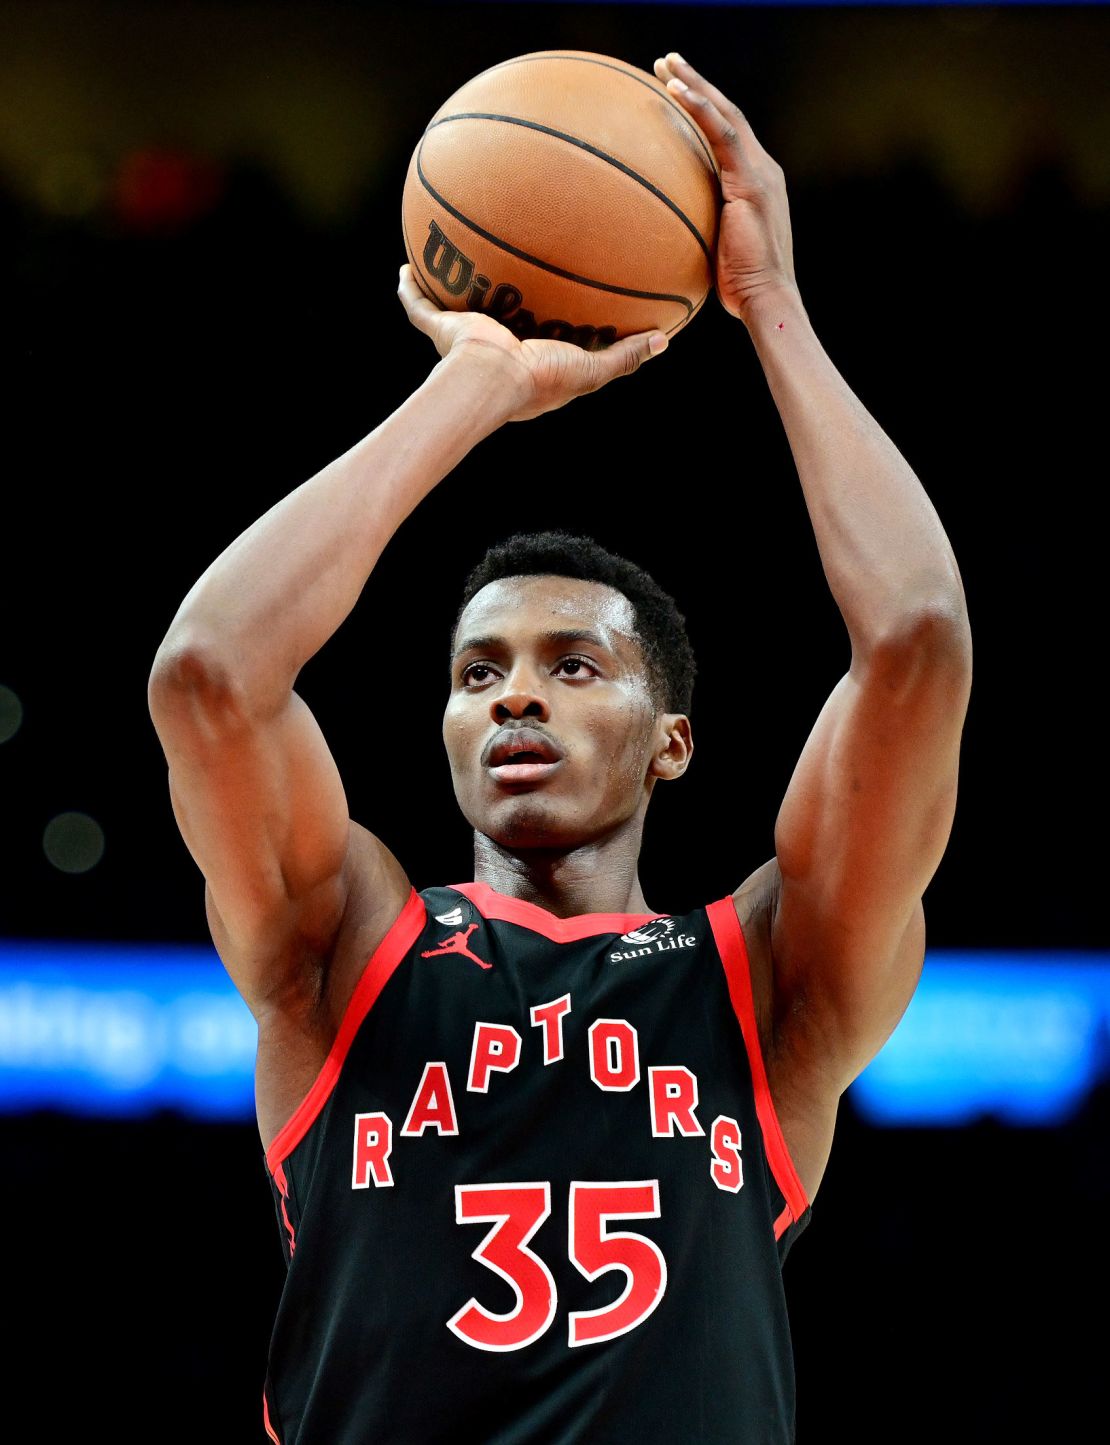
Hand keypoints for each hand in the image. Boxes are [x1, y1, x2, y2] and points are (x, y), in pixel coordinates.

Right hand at [397, 265, 666, 422]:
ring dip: (449, 289)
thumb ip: (624, 356)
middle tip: (504, 277)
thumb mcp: (591, 369)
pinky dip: (409, 287)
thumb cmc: (540, 379)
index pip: (535, 342)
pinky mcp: (440, 329)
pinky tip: (406, 264)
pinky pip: (418, 305)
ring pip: (452, 311)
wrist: (492, 378)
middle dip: (496, 302)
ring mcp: (462, 340)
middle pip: (492, 320)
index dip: (542, 326)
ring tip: (453, 260)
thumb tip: (663, 342)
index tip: (554, 305)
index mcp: (525, 365)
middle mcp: (492, 351)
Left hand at [653, 54, 797, 323]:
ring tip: (666, 64)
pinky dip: (699, 108)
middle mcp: (762, 170)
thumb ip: (697, 231)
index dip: (702, 110)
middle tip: (666, 63)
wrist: (767, 300)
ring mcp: (760, 173)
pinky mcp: (752, 182)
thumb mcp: (714, 252)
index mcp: (754, 184)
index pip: (727, 136)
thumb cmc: (739, 289)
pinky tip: (675, 91)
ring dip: (695, 85)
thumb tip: (661, 234)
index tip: (675, 91)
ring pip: (725, 114)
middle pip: (727, 114)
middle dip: (697, 84)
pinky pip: (722, 134)